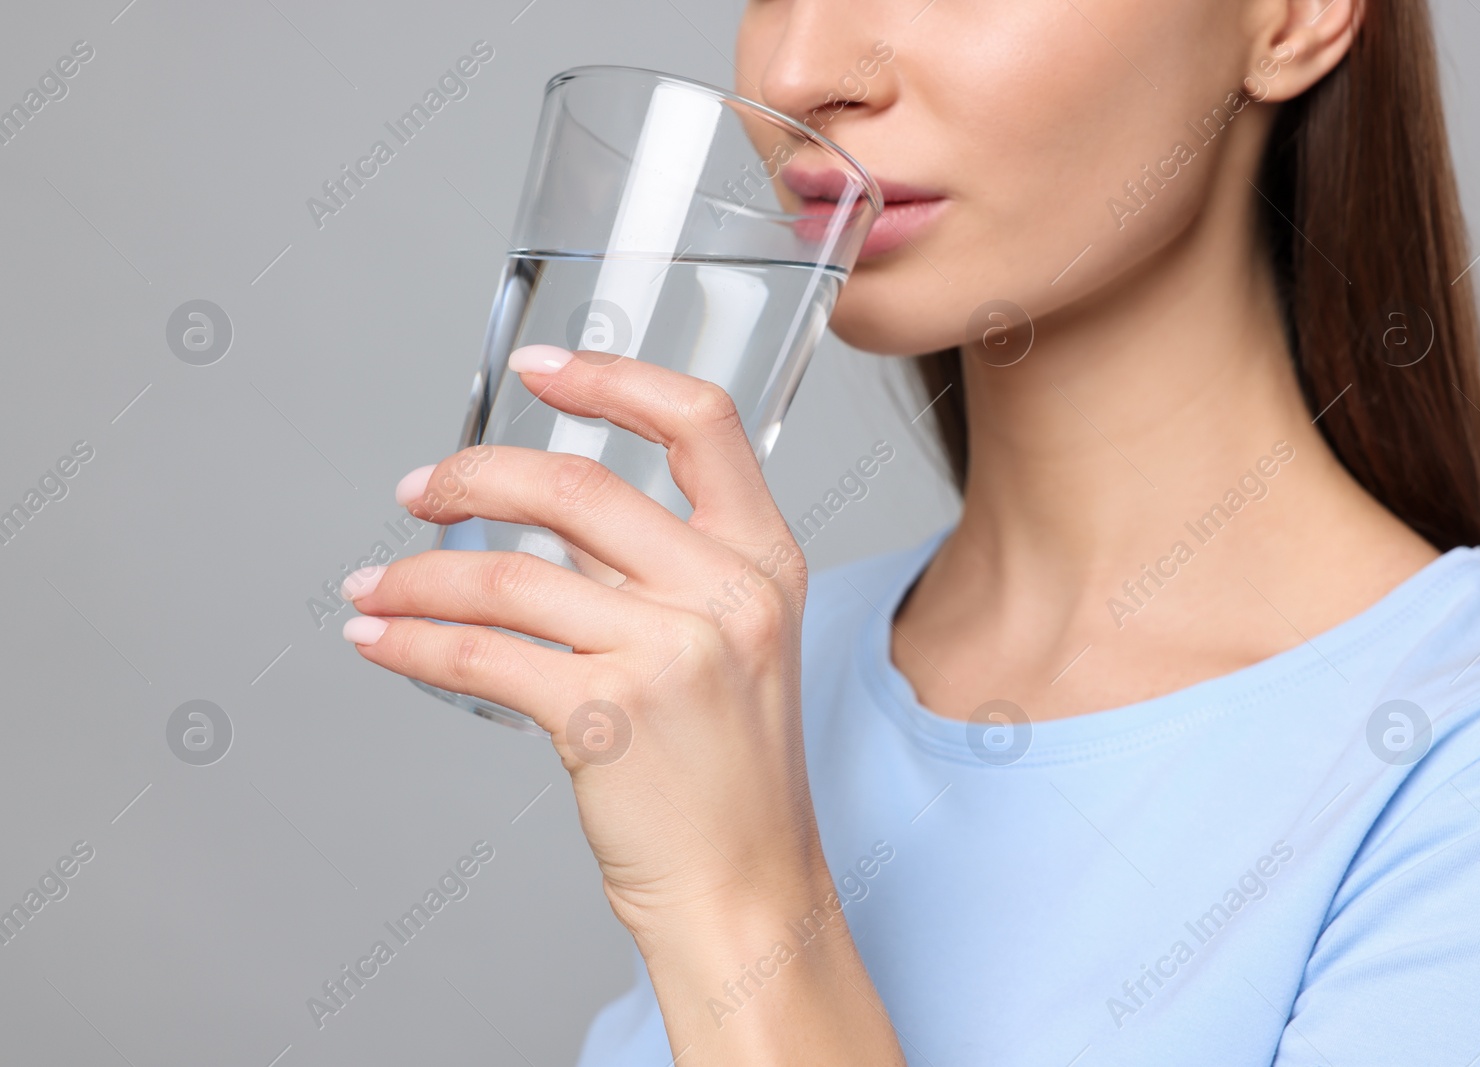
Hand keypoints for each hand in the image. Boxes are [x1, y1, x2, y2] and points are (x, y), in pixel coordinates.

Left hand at [341, 345, 903, 1062]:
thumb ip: (658, 570)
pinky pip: (481, 655)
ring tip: (375, 586)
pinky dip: (411, 642)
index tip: (540, 367)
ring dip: (418, 577)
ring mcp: (674, 652)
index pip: (700, 423)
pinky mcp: (610, 717)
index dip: (612, 378)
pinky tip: (378, 641)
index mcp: (764, 561)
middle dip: (472, 477)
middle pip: (576, 487)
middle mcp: (727, 593)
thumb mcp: (734, 646)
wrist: (747, 886)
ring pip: (508, 577)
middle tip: (418, 490)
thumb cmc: (732, 774)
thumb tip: (546, 514)